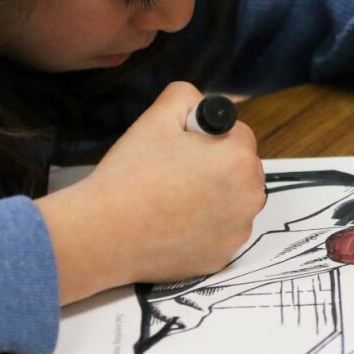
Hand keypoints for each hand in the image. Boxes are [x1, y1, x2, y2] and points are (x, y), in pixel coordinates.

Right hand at [37, 82, 264, 302]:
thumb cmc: (131, 172)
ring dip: (214, 195)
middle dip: (217, 165)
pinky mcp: (222, 257)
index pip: (238, 133)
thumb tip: (203, 107)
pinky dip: (204, 227)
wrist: (104, 234)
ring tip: (172, 199)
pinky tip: (173, 225)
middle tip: (175, 172)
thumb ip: (187, 96)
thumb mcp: (157, 116)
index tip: (180, 147)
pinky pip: (220, 231)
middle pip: (241, 168)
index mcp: (240, 159)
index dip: (207, 136)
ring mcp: (237, 232)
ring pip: (232, 200)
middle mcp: (250, 197)